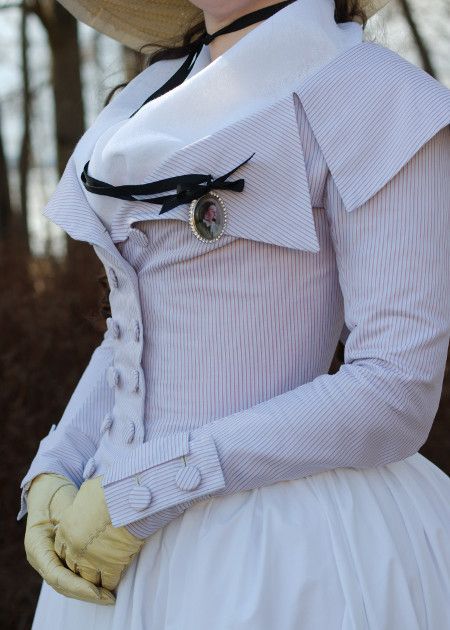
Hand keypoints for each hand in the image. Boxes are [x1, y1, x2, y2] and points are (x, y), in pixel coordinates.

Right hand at [24, 473, 114, 604]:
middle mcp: (41, 558)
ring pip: (67, 584)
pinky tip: (104, 585)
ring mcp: (49, 560)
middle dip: (86, 593)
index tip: (97, 591)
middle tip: (109, 598)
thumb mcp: (64, 507)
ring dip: (88, 591)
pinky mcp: (59, 558)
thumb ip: (74, 524)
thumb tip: (95, 540)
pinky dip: (87, 582)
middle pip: (62, 585)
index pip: (56, 576)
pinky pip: (72, 576)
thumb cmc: (57, 496)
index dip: (78, 585)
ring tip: (108, 596)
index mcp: (37, 546)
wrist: (49, 490)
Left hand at [54, 475, 144, 590]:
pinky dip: (113, 581)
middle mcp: (74, 549)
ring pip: (90, 579)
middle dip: (84, 567)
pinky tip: (118, 574)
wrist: (125, 499)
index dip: (73, 552)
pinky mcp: (110, 567)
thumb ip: (82, 505)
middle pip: (74, 568)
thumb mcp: (86, 492)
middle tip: (96, 564)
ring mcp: (91, 561)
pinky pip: (109, 581)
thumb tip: (86, 502)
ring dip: (97, 578)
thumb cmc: (108, 491)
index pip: (62, 551)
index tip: (83, 550)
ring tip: (107, 573)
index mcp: (66, 531)